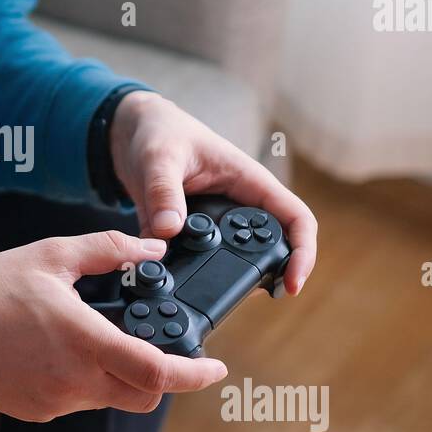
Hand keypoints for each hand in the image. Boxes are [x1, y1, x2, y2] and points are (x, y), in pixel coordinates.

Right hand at [0, 230, 228, 420]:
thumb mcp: (52, 253)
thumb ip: (110, 249)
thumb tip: (153, 248)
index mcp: (84, 340)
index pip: (159, 373)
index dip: (197, 374)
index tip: (216, 365)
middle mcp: (74, 379)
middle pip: (144, 395)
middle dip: (162, 375)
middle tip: (158, 344)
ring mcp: (54, 401)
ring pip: (110, 396)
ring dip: (118, 372)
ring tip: (91, 331)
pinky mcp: (37, 411)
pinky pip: (78, 399)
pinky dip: (85, 378)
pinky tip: (58, 348)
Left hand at [109, 91, 317, 294]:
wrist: (129, 132)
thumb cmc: (157, 131)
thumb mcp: (160, 158)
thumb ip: (164, 193)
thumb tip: (170, 231)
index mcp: (249, 180)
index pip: (295, 217)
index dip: (303, 252)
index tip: (292, 283)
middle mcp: (238, 204)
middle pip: (271, 245)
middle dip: (269, 274)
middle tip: (253, 298)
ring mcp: (215, 222)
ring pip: (235, 258)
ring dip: (227, 279)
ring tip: (215, 299)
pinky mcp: (189, 233)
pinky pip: (197, 261)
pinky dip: (189, 275)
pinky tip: (176, 287)